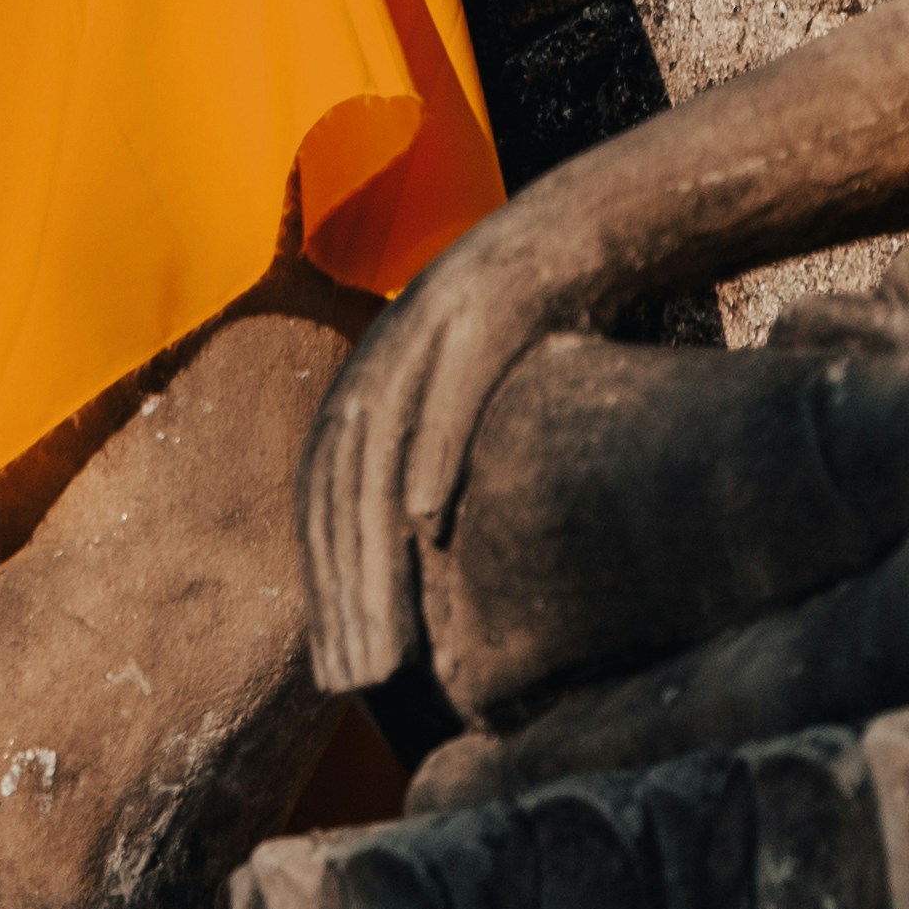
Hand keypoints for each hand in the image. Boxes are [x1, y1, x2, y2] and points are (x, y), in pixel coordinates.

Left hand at [298, 198, 607, 695]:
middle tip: (355, 681)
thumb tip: (414, 559)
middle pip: (339, 485)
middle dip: (342, 589)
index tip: (334, 673)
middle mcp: (384, 350)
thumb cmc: (537, 328)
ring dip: (374, 553)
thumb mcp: (467, 395)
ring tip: (386, 643)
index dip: (321, 584)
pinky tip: (427, 521)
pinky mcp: (490, 309)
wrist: (589, 227)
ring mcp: (433, 326)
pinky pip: (450, 390)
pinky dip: (432, 452)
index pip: (319, 495)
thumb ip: (429, 462)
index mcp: (368, 376)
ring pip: (381, 452)